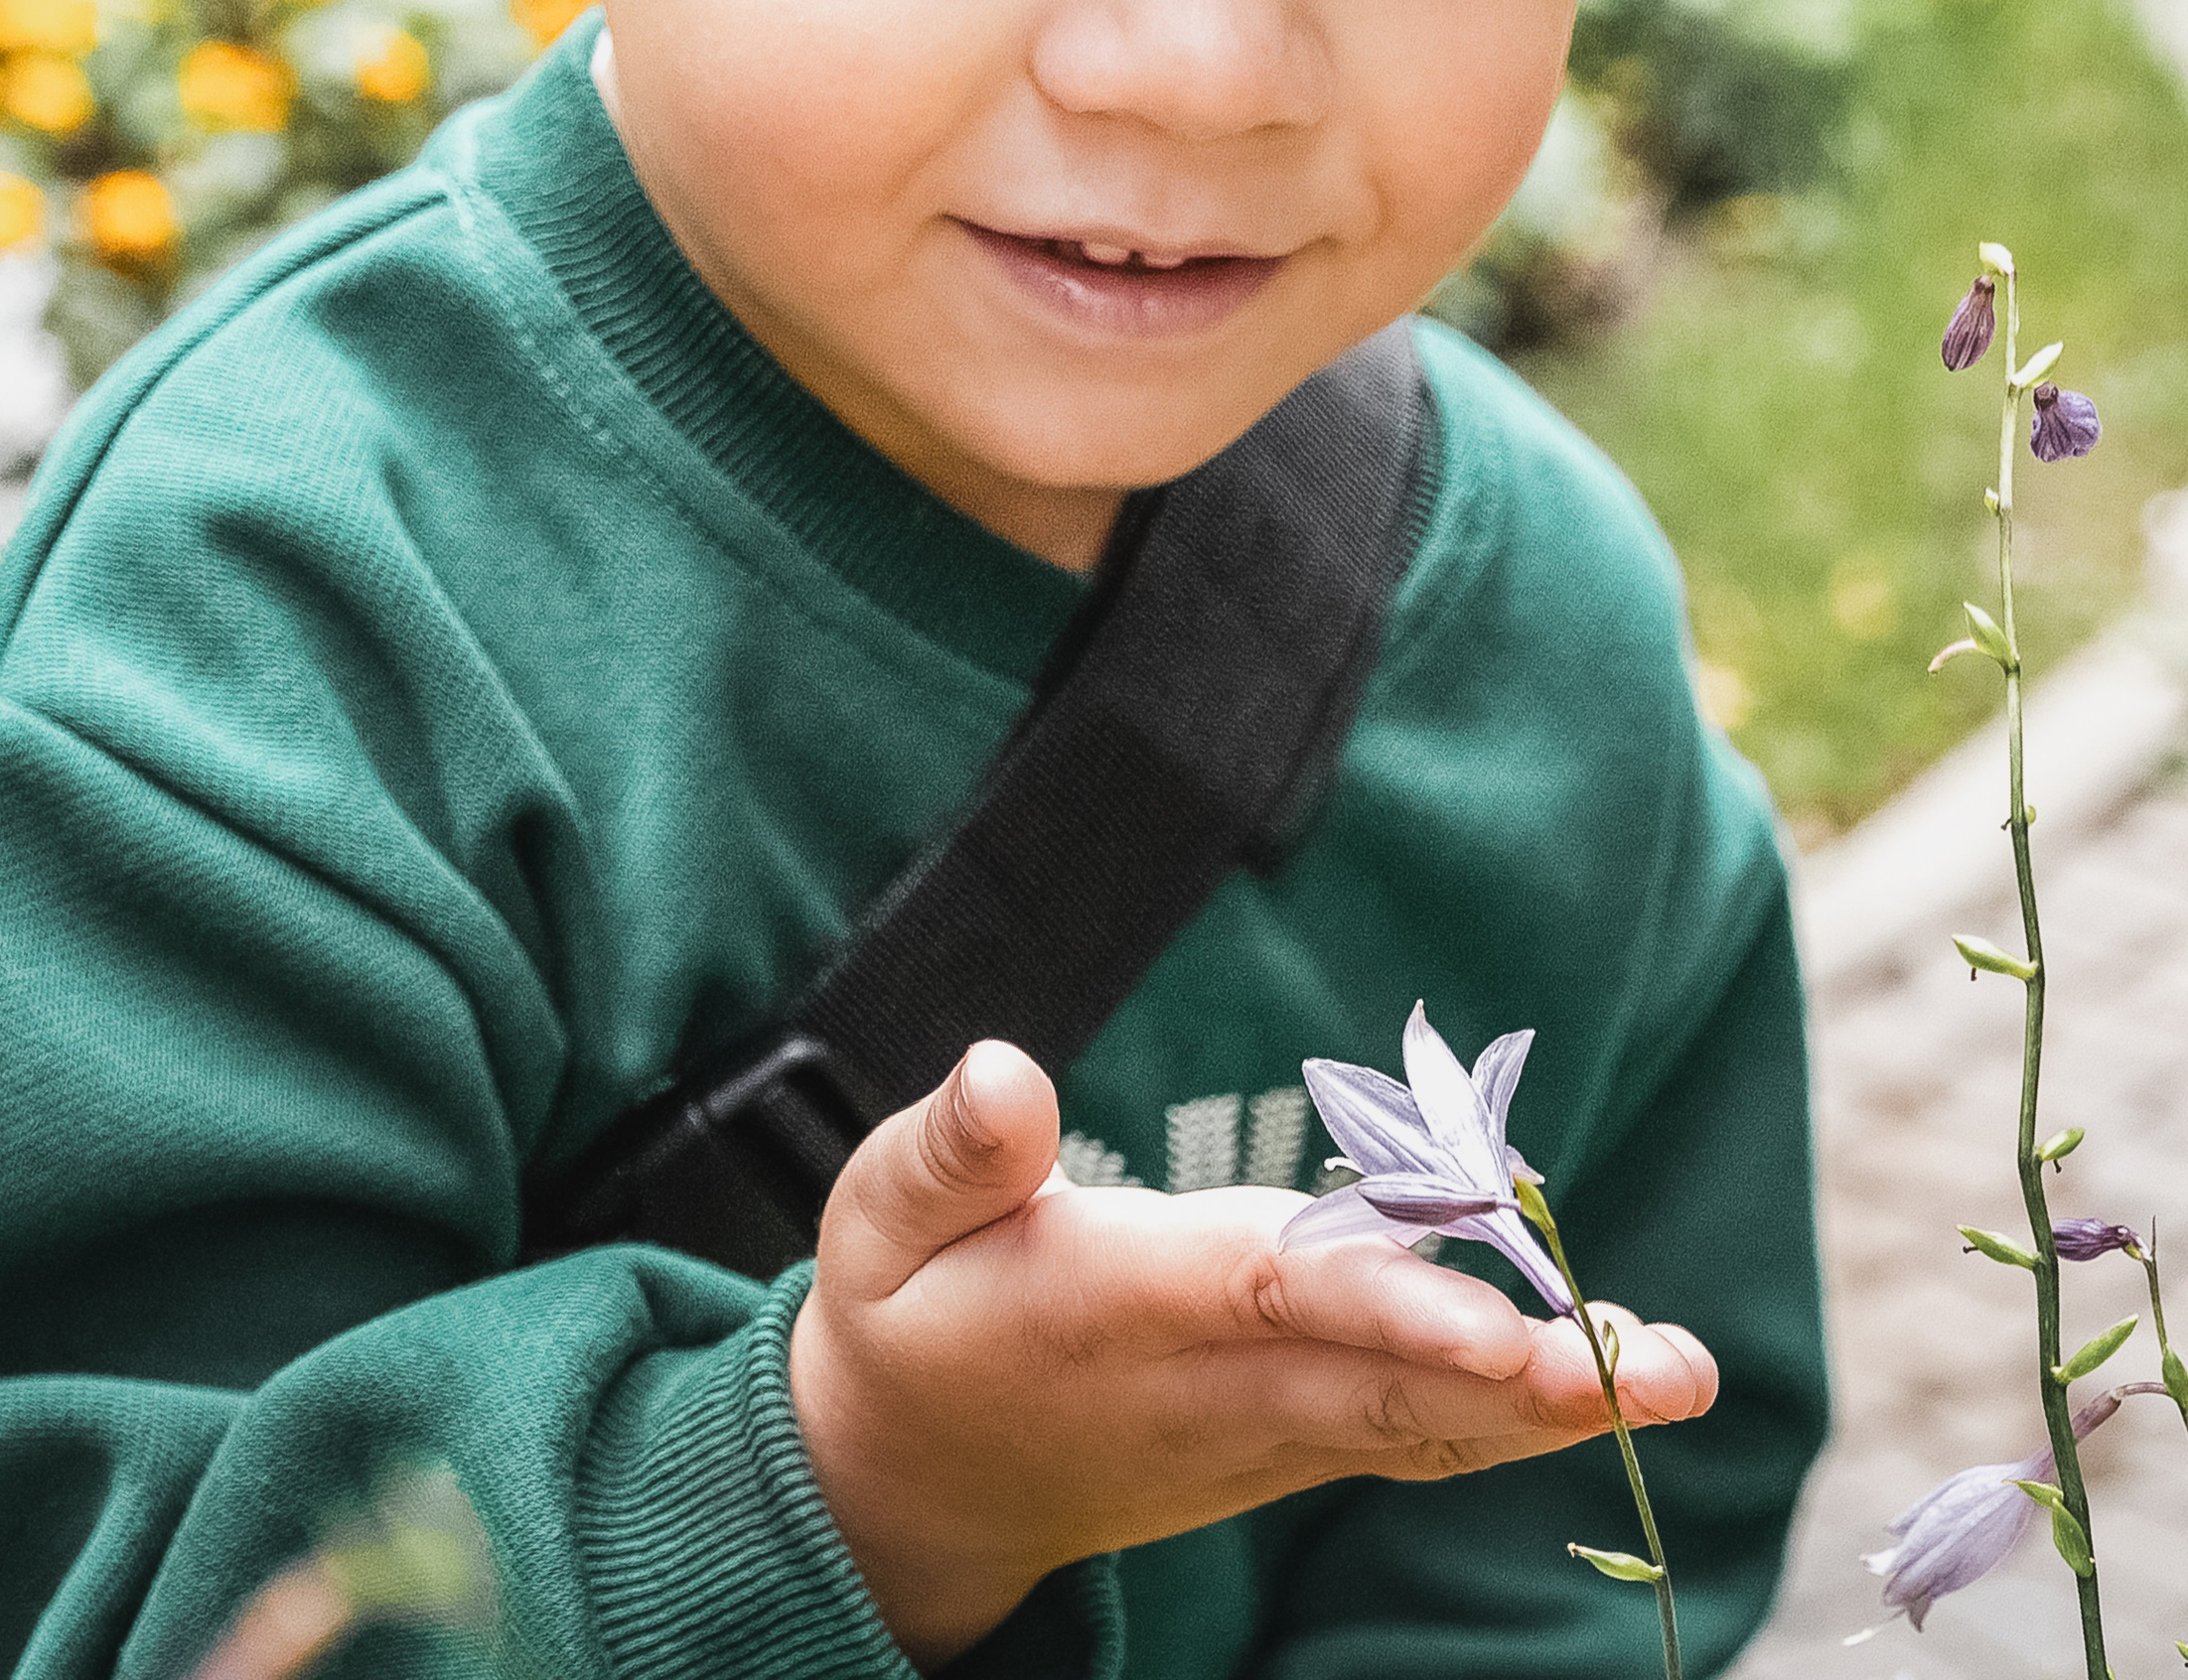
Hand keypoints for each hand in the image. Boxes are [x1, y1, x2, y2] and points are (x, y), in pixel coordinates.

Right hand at [789, 1041, 1716, 1669]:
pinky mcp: (1281, 1448)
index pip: (1268, 1297)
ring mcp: (1253, 1433)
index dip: (1389, 1303)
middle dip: (1521, 1376)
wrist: (915, 1489)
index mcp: (1110, 1310)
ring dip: (1547, 1405)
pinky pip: (1406, 1437)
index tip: (1503, 1321)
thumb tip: (1006, 1069)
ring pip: (1415, 1421)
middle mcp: (1203, 1387)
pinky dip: (1504, 1419)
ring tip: (1682, 1374)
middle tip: (1661, 1367)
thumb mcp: (879, 1225)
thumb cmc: (908, 1322)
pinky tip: (1604, 1385)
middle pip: (1379, 1379)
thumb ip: (950, 1154)